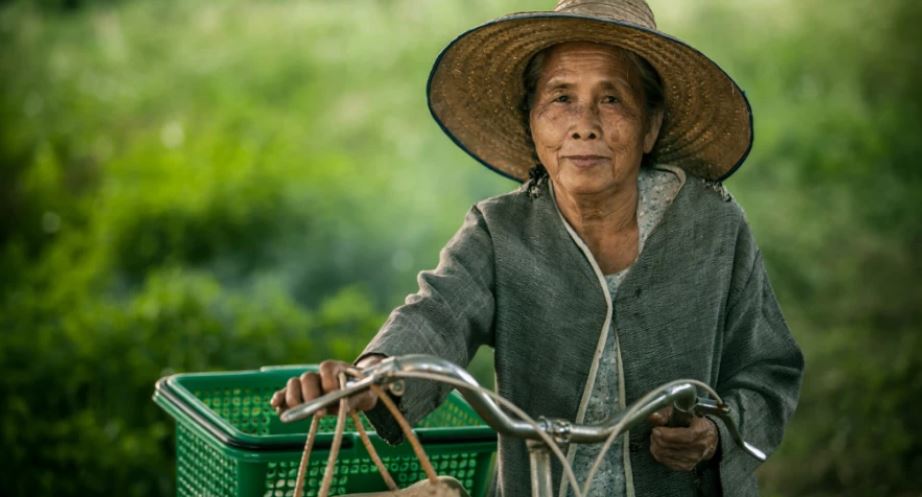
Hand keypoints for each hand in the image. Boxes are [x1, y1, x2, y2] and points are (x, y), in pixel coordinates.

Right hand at [270, 356, 384, 416]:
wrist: (357, 394)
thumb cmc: (361, 392)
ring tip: (297, 410)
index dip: (328, 381)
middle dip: (310, 394)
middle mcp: (318, 374)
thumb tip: (341, 405)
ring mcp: (307, 384)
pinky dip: (279, 398)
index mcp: (336, 368)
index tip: (333, 394)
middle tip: (317, 410)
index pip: (326, 368)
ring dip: (293, 397)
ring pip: (294, 384)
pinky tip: (276, 406)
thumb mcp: (365, 395)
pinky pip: (285, 394)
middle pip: (307, 377)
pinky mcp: (299, 395)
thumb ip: (355, 398)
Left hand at [647, 406, 718, 470]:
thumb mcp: (681, 412)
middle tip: (654, 432)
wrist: (707, 437)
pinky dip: (659, 455)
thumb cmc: (692, 422)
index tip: (656, 430)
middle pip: (676, 447)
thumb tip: (654, 417)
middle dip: (659, 440)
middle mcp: (701, 446)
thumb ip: (665, 414)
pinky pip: (668, 463)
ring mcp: (695, 458)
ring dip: (657, 447)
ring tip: (655, 438)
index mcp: (702, 430)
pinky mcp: (687, 466)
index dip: (669, 435)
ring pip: (669, 456)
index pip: (687, 436)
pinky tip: (658, 447)